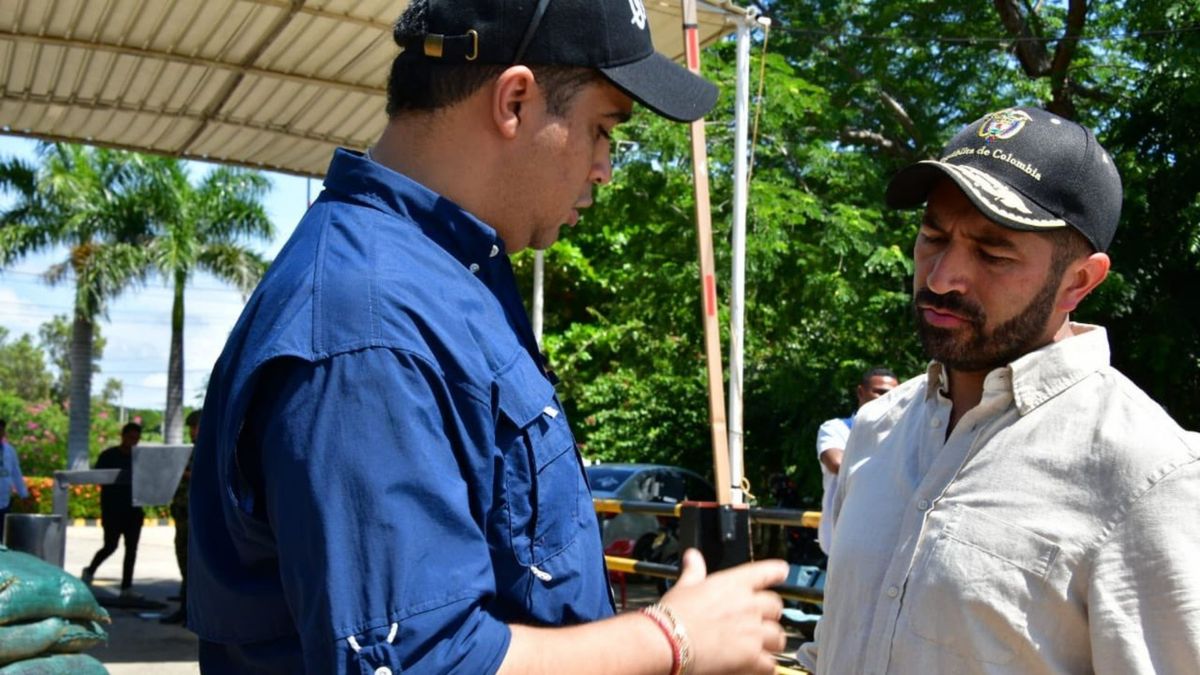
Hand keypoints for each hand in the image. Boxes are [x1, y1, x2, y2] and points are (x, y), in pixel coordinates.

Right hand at [659, 549, 787, 674]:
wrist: (670, 640)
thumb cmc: (675, 614)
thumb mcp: (684, 586)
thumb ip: (694, 571)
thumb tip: (692, 557)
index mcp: (734, 584)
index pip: (766, 572)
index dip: (777, 571)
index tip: (782, 571)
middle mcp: (749, 605)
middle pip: (776, 606)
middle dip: (770, 615)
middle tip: (759, 621)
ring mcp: (753, 632)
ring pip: (778, 636)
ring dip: (771, 642)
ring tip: (760, 647)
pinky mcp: (752, 657)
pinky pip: (770, 663)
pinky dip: (765, 666)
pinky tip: (756, 666)